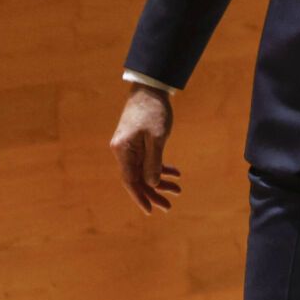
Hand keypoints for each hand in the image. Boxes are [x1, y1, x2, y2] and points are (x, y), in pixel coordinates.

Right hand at [110, 84, 180, 213]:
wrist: (150, 88)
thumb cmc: (153, 111)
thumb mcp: (157, 138)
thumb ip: (153, 163)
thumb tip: (152, 184)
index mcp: (122, 150)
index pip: (130, 180)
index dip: (141, 197)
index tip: (151, 210)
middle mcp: (122, 151)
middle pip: (137, 178)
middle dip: (153, 193)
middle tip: (169, 205)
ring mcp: (129, 146)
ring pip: (143, 170)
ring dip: (159, 181)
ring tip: (177, 190)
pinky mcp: (137, 142)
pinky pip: (147, 160)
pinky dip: (160, 167)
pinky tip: (175, 173)